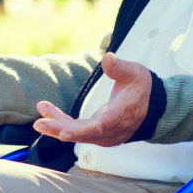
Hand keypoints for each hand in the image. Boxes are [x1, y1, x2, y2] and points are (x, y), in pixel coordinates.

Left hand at [32, 52, 152, 146]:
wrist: (153, 106)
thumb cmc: (142, 88)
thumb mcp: (135, 73)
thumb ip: (120, 67)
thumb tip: (108, 58)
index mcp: (120, 116)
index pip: (99, 127)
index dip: (80, 131)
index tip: (62, 132)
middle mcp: (112, 130)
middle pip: (83, 134)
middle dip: (60, 129)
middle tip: (40, 123)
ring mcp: (105, 135)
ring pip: (78, 134)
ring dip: (58, 125)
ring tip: (41, 113)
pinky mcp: (99, 134)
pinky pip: (79, 131)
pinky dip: (64, 124)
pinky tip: (49, 113)